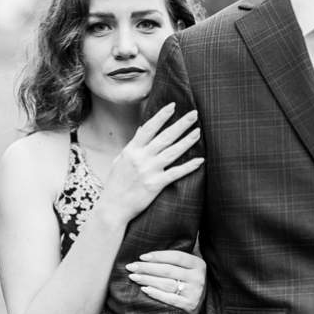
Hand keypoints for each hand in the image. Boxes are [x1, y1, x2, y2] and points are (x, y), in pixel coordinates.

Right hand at [98, 103, 202, 225]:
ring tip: (198, 132)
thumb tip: (143, 128)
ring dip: (186, 141)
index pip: (148, 128)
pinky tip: (200, 160)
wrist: (113, 207)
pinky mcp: (155, 185)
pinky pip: (175, 173)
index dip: (161, 116)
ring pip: (172, 152)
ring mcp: (148, 171)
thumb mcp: (120, 160)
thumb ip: (133, 144)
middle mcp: (140, 158)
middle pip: (164, 137)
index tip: (173, 106)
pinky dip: (188, 167)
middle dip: (180, 124)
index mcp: (131, 150)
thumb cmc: (116, 183)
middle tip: (194, 114)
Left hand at [125, 250, 205, 313]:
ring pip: (166, 284)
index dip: (158, 256)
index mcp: (198, 264)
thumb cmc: (187, 280)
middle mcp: (198, 277)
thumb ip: (173, 260)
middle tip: (131, 267)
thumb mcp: (187, 267)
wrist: (202, 303)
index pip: (176, 257)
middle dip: (146, 268)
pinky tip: (144, 289)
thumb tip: (146, 256)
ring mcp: (195, 292)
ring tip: (133, 277)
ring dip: (147, 279)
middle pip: (168, 270)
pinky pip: (170, 299)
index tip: (141, 257)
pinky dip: (156, 293)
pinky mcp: (190, 305)